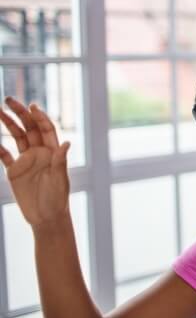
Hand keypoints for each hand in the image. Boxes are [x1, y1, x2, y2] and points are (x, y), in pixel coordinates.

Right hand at [0, 97, 70, 227]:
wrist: (47, 217)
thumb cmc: (57, 199)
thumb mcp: (60, 180)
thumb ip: (60, 161)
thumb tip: (66, 142)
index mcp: (53, 152)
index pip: (46, 129)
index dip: (40, 117)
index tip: (31, 106)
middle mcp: (40, 153)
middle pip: (30, 128)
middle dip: (20, 113)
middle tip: (9, 100)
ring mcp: (27, 161)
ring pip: (17, 137)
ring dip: (9, 124)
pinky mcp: (15, 171)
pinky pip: (5, 156)